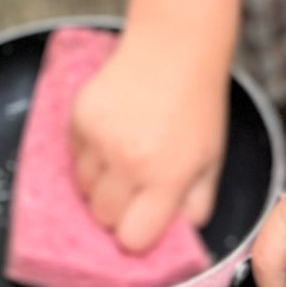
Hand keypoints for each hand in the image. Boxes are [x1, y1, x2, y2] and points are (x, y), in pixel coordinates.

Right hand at [70, 28, 229, 252]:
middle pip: (102, 217)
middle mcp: (129, 162)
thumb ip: (196, 207)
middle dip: (117, 210)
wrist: (174, 48)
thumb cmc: (197, 105)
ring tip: (123, 157)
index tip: (143, 221)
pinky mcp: (79, 118)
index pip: (132, 238)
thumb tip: (174, 237)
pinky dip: (88, 156)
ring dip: (100, 183)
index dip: (138, 234)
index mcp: (166, 177)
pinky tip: (111, 134)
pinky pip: (73, 158)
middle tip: (134, 187)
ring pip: (83, 189)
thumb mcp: (212, 161)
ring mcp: (99, 139)